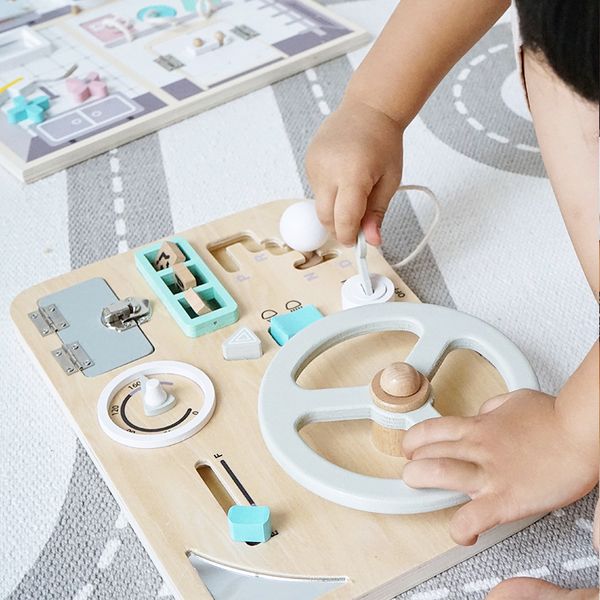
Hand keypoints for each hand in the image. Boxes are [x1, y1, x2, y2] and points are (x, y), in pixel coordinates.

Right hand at [305, 97, 403, 245]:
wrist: (368, 109)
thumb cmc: (383, 142)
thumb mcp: (389, 181)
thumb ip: (377, 213)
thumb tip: (372, 241)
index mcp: (353, 173)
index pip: (343, 219)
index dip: (349, 236)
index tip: (357, 243)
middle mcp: (328, 169)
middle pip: (325, 217)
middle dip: (339, 229)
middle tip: (356, 227)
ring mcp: (314, 165)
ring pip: (319, 205)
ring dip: (334, 210)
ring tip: (353, 192)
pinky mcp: (308, 162)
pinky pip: (316, 191)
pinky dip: (329, 194)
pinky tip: (342, 178)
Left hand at [402, 389, 598, 544]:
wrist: (581, 431)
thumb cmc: (555, 416)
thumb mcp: (514, 400)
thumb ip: (492, 408)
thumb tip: (482, 413)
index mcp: (478, 426)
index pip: (429, 430)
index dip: (412, 440)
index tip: (411, 449)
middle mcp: (477, 447)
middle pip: (425, 452)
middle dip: (412, 463)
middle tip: (413, 471)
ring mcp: (489, 473)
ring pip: (437, 474)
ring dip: (419, 481)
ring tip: (420, 488)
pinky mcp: (506, 499)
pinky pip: (472, 519)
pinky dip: (461, 530)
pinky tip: (462, 534)